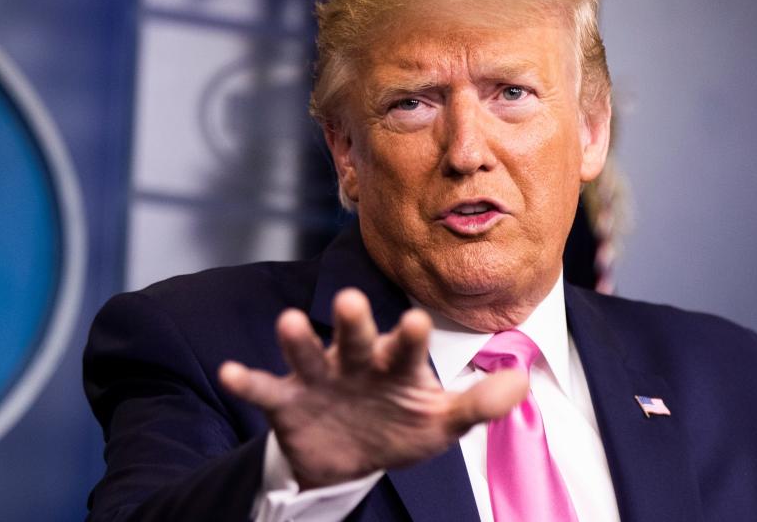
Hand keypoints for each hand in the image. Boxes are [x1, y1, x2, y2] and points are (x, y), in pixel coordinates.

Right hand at [218, 287, 527, 488]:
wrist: (349, 456)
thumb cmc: (398, 427)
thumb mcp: (440, 422)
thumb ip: (478, 404)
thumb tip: (524, 382)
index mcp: (394, 364)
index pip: (405, 346)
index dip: (410, 336)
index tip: (419, 319)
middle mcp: (355, 361)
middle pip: (355, 337)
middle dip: (353, 321)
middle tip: (352, 299)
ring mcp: (319, 378)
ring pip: (307, 354)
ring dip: (298, 340)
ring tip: (288, 322)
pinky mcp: (287, 400)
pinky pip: (265, 388)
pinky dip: (248, 381)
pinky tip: (232, 372)